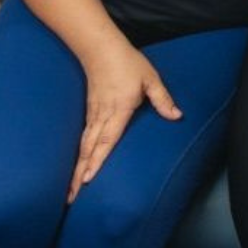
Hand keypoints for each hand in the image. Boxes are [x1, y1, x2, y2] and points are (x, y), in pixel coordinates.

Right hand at [70, 43, 179, 201]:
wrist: (101, 49)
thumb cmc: (128, 63)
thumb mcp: (150, 79)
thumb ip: (163, 100)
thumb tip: (177, 116)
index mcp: (118, 110)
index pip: (107, 140)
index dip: (98, 161)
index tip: (88, 179)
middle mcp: (102, 116)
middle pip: (89, 150)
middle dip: (79, 175)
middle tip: (72, 198)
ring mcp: (93, 115)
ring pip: (83, 146)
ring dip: (76, 168)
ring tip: (70, 191)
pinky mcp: (89, 112)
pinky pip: (83, 138)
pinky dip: (79, 155)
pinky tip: (76, 168)